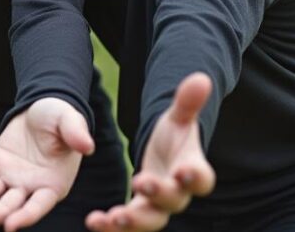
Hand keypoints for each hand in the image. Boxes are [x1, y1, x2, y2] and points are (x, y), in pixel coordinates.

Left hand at [0, 97, 94, 231]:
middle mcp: (29, 187)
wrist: (43, 108)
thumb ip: (76, 134)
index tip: (9, 226)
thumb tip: (87, 145)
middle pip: (8, 205)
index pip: (38, 206)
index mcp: (52, 185)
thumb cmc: (61, 119)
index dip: (25, 217)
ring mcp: (9, 176)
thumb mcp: (69, 121)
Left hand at [85, 73, 214, 231]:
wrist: (165, 156)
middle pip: (174, 202)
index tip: (182, 171)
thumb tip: (201, 78)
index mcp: (192, 169)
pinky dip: (111, 226)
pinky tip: (94, 221)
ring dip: (132, 221)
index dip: (195, 176)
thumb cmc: (174, 136)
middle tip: (140, 184)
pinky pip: (127, 225)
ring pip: (149, 220)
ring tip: (112, 218)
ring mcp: (157, 206)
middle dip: (158, 196)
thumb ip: (187, 102)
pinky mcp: (138, 212)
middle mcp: (178, 193)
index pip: (201, 178)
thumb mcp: (178, 117)